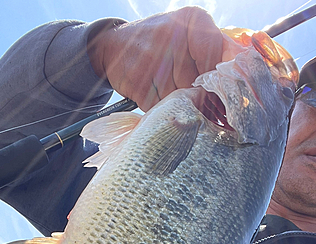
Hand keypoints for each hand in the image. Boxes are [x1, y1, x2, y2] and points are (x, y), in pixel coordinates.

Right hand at [88, 7, 223, 110]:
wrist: (115, 46)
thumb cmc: (162, 41)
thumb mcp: (191, 33)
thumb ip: (218, 49)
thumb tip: (244, 70)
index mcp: (193, 19)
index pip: (216, 56)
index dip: (215, 78)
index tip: (212, 85)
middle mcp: (173, 35)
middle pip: (198, 83)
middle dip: (195, 92)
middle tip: (185, 86)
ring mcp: (153, 60)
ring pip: (180, 98)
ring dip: (176, 101)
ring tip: (167, 86)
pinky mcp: (139, 83)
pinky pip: (160, 106)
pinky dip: (160, 106)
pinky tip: (154, 91)